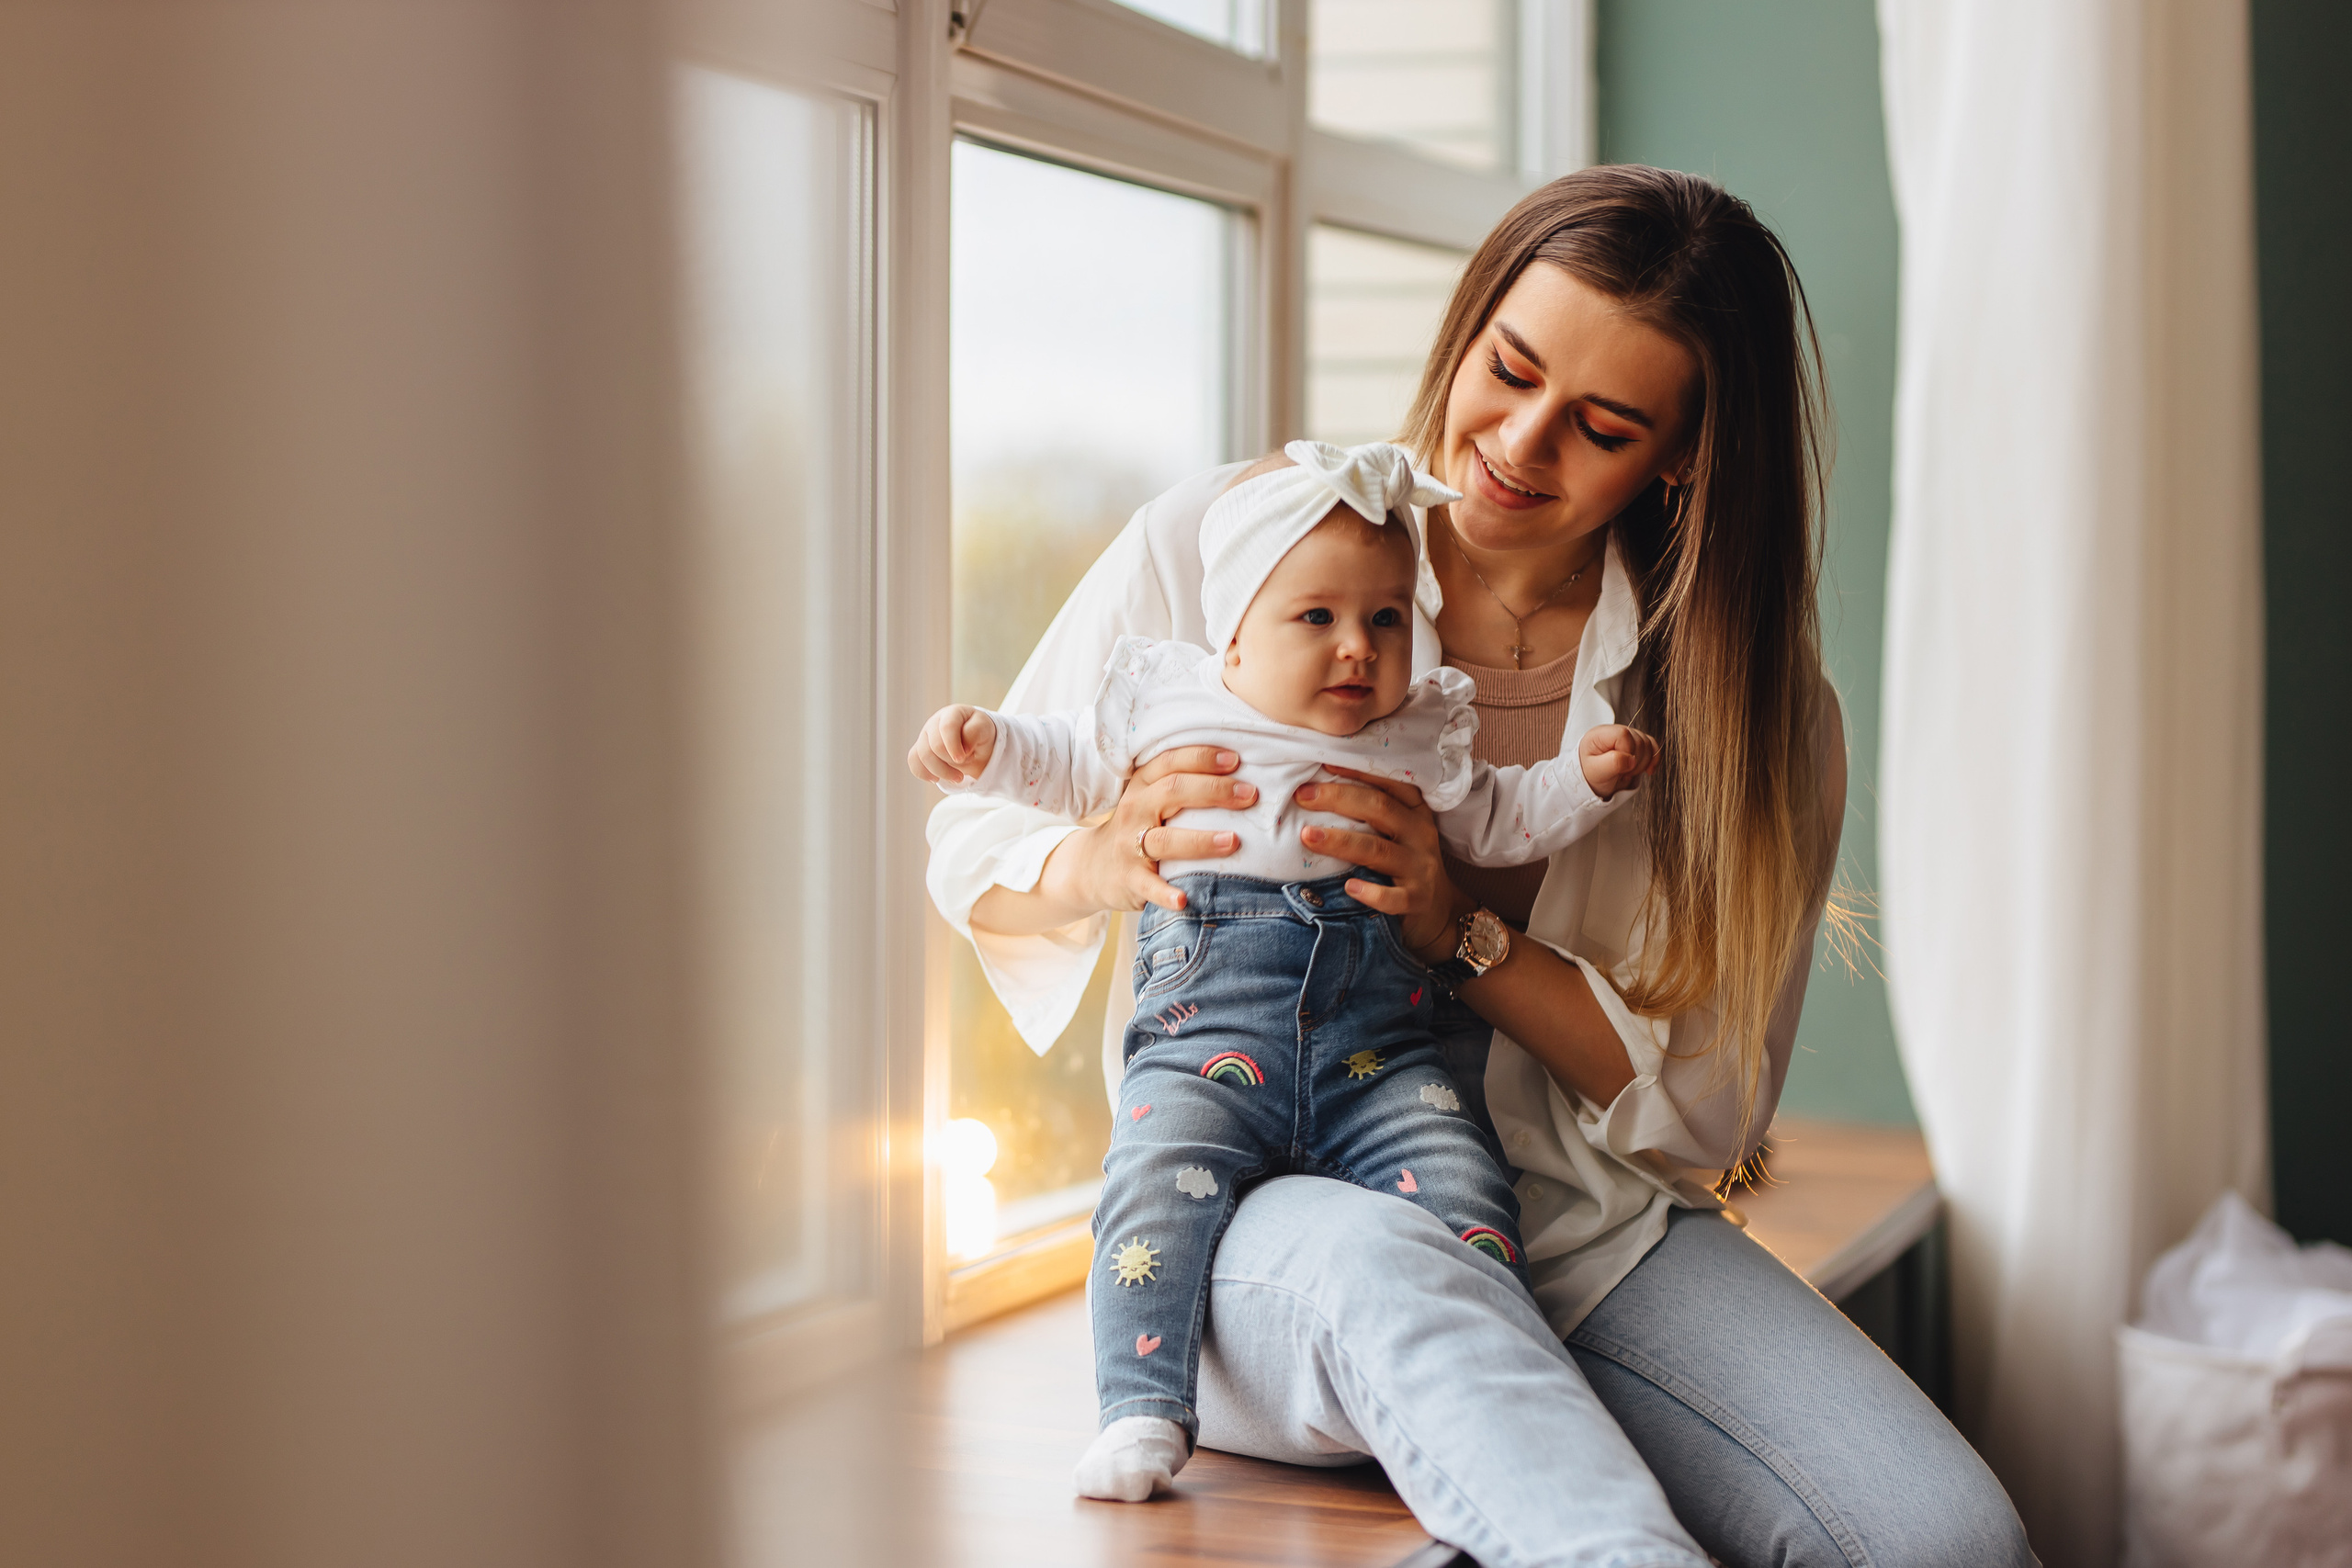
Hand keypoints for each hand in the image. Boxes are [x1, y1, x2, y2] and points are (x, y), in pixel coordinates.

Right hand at [907, 704, 998, 784]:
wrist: (975, 743)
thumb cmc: (980, 733)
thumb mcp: (984, 729)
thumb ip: (975, 732)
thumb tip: (964, 747)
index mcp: (953, 714)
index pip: (947, 727)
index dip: (953, 745)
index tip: (962, 759)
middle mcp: (935, 722)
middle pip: (934, 745)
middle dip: (949, 763)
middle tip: (964, 771)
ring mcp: (925, 735)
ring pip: (922, 756)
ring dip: (940, 772)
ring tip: (957, 778)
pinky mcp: (919, 749)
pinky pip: (913, 761)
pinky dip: (923, 773)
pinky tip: (936, 779)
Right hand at [1036, 746, 1251, 915]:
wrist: (1093, 867)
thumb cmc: (1139, 827)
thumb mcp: (1150, 798)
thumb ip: (1184, 783)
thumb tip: (1243, 771)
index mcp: (1143, 785)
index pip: (1171, 762)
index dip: (1203, 758)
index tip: (1237, 760)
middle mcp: (1135, 809)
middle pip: (1173, 791)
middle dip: (1214, 791)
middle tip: (1250, 796)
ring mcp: (1130, 846)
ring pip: (1166, 840)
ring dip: (1201, 841)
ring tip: (1234, 842)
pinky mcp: (1129, 879)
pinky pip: (1148, 887)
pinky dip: (1165, 894)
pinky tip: (1184, 900)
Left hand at [1293, 766, 1469, 958]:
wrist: (1437, 909)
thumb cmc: (1405, 863)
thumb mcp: (1397, 832)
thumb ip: (1371, 813)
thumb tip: (1316, 791)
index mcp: (1414, 812)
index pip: (1390, 784)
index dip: (1359, 772)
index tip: (1325, 763)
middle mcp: (1420, 834)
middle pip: (1380, 809)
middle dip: (1338, 799)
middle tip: (1302, 796)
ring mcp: (1420, 867)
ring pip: (1379, 851)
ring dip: (1341, 842)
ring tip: (1308, 836)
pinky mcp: (1416, 899)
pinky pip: (1394, 897)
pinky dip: (1371, 893)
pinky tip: (1349, 887)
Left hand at [1578, 724, 1660, 799]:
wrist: (1593, 780)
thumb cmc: (1591, 774)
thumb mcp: (1596, 771)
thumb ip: (1613, 763)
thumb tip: (1631, 760)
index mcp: (1601, 734)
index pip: (1624, 735)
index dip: (1627, 752)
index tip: (1619, 768)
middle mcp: (1615, 731)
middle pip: (1639, 741)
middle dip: (1635, 763)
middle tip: (1622, 774)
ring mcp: (1628, 736)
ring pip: (1648, 745)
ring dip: (1642, 764)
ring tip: (1627, 773)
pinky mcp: (1637, 743)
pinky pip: (1653, 747)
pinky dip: (1653, 760)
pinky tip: (1647, 770)